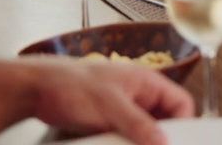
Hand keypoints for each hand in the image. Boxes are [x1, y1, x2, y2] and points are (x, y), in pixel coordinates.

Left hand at [26, 58, 193, 144]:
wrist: (37, 90)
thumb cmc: (72, 84)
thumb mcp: (110, 105)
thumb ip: (138, 123)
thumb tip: (163, 141)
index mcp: (147, 82)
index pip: (181, 103)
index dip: (184, 123)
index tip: (177, 142)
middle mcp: (140, 95)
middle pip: (165, 120)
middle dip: (161, 137)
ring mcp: (125, 109)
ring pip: (146, 132)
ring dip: (142, 143)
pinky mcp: (110, 123)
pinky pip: (128, 137)